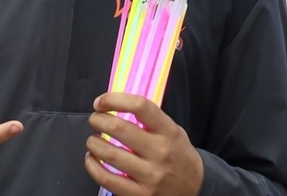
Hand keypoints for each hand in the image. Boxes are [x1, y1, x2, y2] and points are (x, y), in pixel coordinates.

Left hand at [86, 92, 203, 195]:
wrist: (195, 187)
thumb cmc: (179, 155)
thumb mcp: (174, 131)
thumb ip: (151, 121)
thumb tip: (119, 107)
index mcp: (168, 131)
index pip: (141, 106)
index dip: (115, 100)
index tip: (102, 101)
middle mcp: (160, 152)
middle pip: (120, 129)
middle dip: (99, 120)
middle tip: (95, 119)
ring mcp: (149, 175)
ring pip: (110, 154)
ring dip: (93, 144)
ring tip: (92, 140)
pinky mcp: (139, 194)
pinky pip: (107, 179)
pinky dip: (93, 167)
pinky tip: (92, 160)